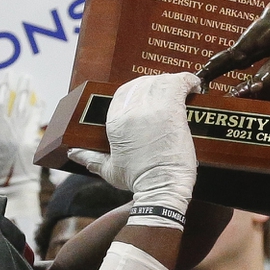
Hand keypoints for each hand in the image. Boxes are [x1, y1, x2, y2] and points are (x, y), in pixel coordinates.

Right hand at [0, 73, 43, 188]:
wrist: (14, 184)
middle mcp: (0, 130)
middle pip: (2, 101)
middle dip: (4, 85)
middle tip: (8, 72)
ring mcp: (16, 132)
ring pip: (20, 105)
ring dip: (23, 89)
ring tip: (26, 77)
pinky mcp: (30, 136)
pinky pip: (35, 117)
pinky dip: (38, 107)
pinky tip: (40, 98)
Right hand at [68, 72, 198, 226]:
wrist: (160, 188)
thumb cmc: (138, 181)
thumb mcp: (109, 170)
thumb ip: (90, 158)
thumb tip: (73, 153)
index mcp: (114, 122)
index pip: (123, 92)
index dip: (139, 89)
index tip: (151, 94)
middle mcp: (130, 111)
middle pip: (142, 83)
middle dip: (156, 84)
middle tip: (169, 92)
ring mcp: (151, 109)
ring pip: (161, 81)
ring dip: (172, 82)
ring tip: (183, 89)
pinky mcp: (172, 111)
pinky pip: (179, 84)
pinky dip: (189, 81)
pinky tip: (195, 85)